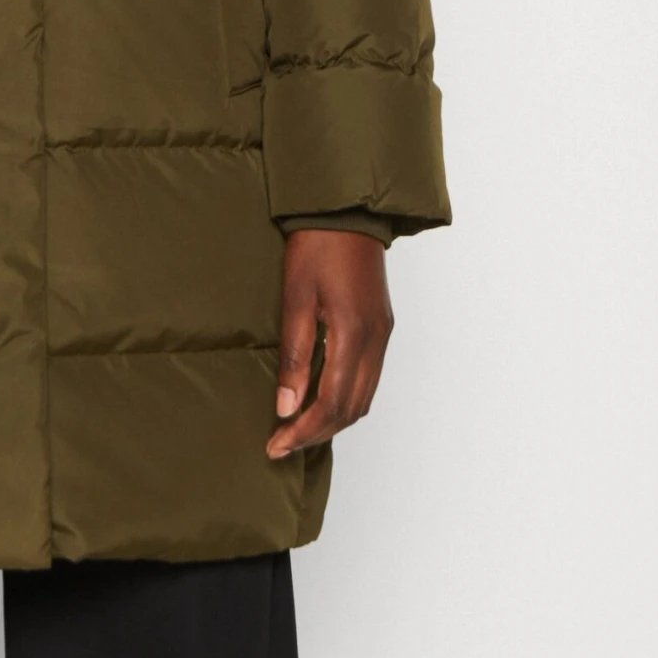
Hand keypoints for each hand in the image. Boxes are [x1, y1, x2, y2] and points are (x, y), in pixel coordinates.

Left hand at [266, 229, 392, 460]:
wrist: (347, 212)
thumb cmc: (316, 247)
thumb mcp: (295, 297)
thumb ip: (294, 355)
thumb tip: (286, 407)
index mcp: (354, 335)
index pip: (332, 404)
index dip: (304, 431)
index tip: (275, 445)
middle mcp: (375, 341)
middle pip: (352, 410)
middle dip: (317, 433)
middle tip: (282, 444)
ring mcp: (382, 335)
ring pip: (363, 399)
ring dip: (333, 421)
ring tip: (298, 429)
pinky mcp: (381, 327)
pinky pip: (368, 379)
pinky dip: (346, 399)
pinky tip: (321, 400)